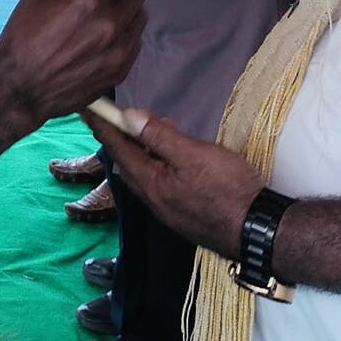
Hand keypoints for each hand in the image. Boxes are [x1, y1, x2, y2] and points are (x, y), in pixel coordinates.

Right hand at [0, 0, 144, 128]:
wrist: (19, 88)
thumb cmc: (24, 36)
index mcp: (89, 0)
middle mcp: (110, 24)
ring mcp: (119, 50)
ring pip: (140, 16)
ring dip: (128, 8)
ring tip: (105, 13)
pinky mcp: (121, 70)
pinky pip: (135, 41)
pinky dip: (126, 32)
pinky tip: (104, 36)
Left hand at [86, 108, 264, 258]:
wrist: (255, 229)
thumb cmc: (227, 187)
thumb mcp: (193, 154)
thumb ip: (159, 136)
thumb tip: (127, 118)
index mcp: (151, 184)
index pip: (118, 150)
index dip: (102, 127)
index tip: (85, 110)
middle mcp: (154, 201)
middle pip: (127, 165)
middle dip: (124, 139)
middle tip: (133, 116)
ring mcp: (168, 211)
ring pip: (144, 176)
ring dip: (144, 152)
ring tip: (162, 130)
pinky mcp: (183, 215)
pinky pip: (159, 185)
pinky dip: (158, 165)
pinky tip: (176, 159)